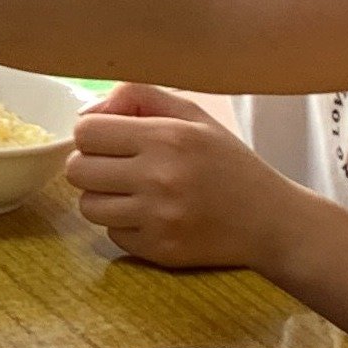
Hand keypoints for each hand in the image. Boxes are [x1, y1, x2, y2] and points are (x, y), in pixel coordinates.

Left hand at [64, 82, 306, 267]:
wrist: (271, 221)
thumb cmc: (228, 163)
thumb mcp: (193, 115)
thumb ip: (138, 97)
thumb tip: (86, 113)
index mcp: (166, 137)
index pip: (86, 132)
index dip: (93, 135)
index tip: (110, 141)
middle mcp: (158, 177)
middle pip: (77, 171)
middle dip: (91, 166)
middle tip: (117, 168)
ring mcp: (158, 218)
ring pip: (88, 207)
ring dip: (103, 198)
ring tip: (132, 193)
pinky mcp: (159, 250)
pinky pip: (111, 235)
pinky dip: (124, 226)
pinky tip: (151, 216)